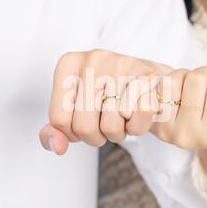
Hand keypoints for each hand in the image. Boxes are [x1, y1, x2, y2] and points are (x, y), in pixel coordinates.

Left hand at [39, 49, 167, 154]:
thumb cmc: (108, 96)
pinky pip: (136, 124)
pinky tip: (137, 113)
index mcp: (69, 63)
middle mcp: (94, 59)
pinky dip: (137, 128)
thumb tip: (57, 147)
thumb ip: (59, 130)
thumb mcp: (76, 108)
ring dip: (118, 133)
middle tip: (105, 123)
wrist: (149, 83)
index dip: (72, 133)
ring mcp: (122, 66)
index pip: (59, 119)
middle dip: (96, 137)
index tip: (85, 121)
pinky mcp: (148, 77)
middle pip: (84, 127)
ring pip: (111, 128)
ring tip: (122, 116)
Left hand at [149, 66, 206, 149]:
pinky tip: (180, 90)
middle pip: (197, 78)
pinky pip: (159, 84)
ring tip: (196, 87)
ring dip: (188, 75)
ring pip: (176, 78)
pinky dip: (172, 80)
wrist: (200, 131)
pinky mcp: (150, 117)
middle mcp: (187, 135)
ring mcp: (164, 127)